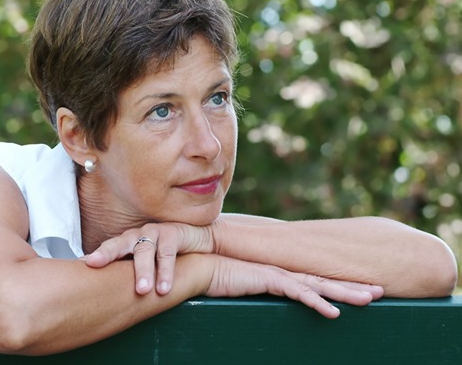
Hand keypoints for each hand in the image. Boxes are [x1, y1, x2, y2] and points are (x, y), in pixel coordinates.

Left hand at [85, 222, 212, 294]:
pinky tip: (164, 288)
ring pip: (144, 251)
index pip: (107, 248)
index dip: (95, 255)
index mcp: (126, 242)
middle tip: (96, 266)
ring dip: (143, 272)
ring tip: (142, 291)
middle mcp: (136, 235)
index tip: (83, 264)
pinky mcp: (172, 233)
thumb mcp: (144, 264)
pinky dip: (166, 272)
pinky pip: (167, 254)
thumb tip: (101, 295)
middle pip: (118, 244)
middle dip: (107, 255)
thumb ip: (127, 273)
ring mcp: (154, 232)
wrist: (196, 242)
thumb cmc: (163, 256)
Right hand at [206, 255, 384, 318]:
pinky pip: (299, 294)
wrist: (197, 264)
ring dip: (346, 293)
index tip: (360, 287)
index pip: (315, 278)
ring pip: (320, 285)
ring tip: (371, 300)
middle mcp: (284, 271)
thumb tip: (258, 291)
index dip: (338, 282)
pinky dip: (318, 303)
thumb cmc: (214, 274)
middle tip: (380, 291)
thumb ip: (254, 284)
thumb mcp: (242, 282)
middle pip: (326, 279)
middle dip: (354, 285)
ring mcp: (278, 274)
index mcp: (280, 272)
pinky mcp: (269, 279)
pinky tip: (334, 314)